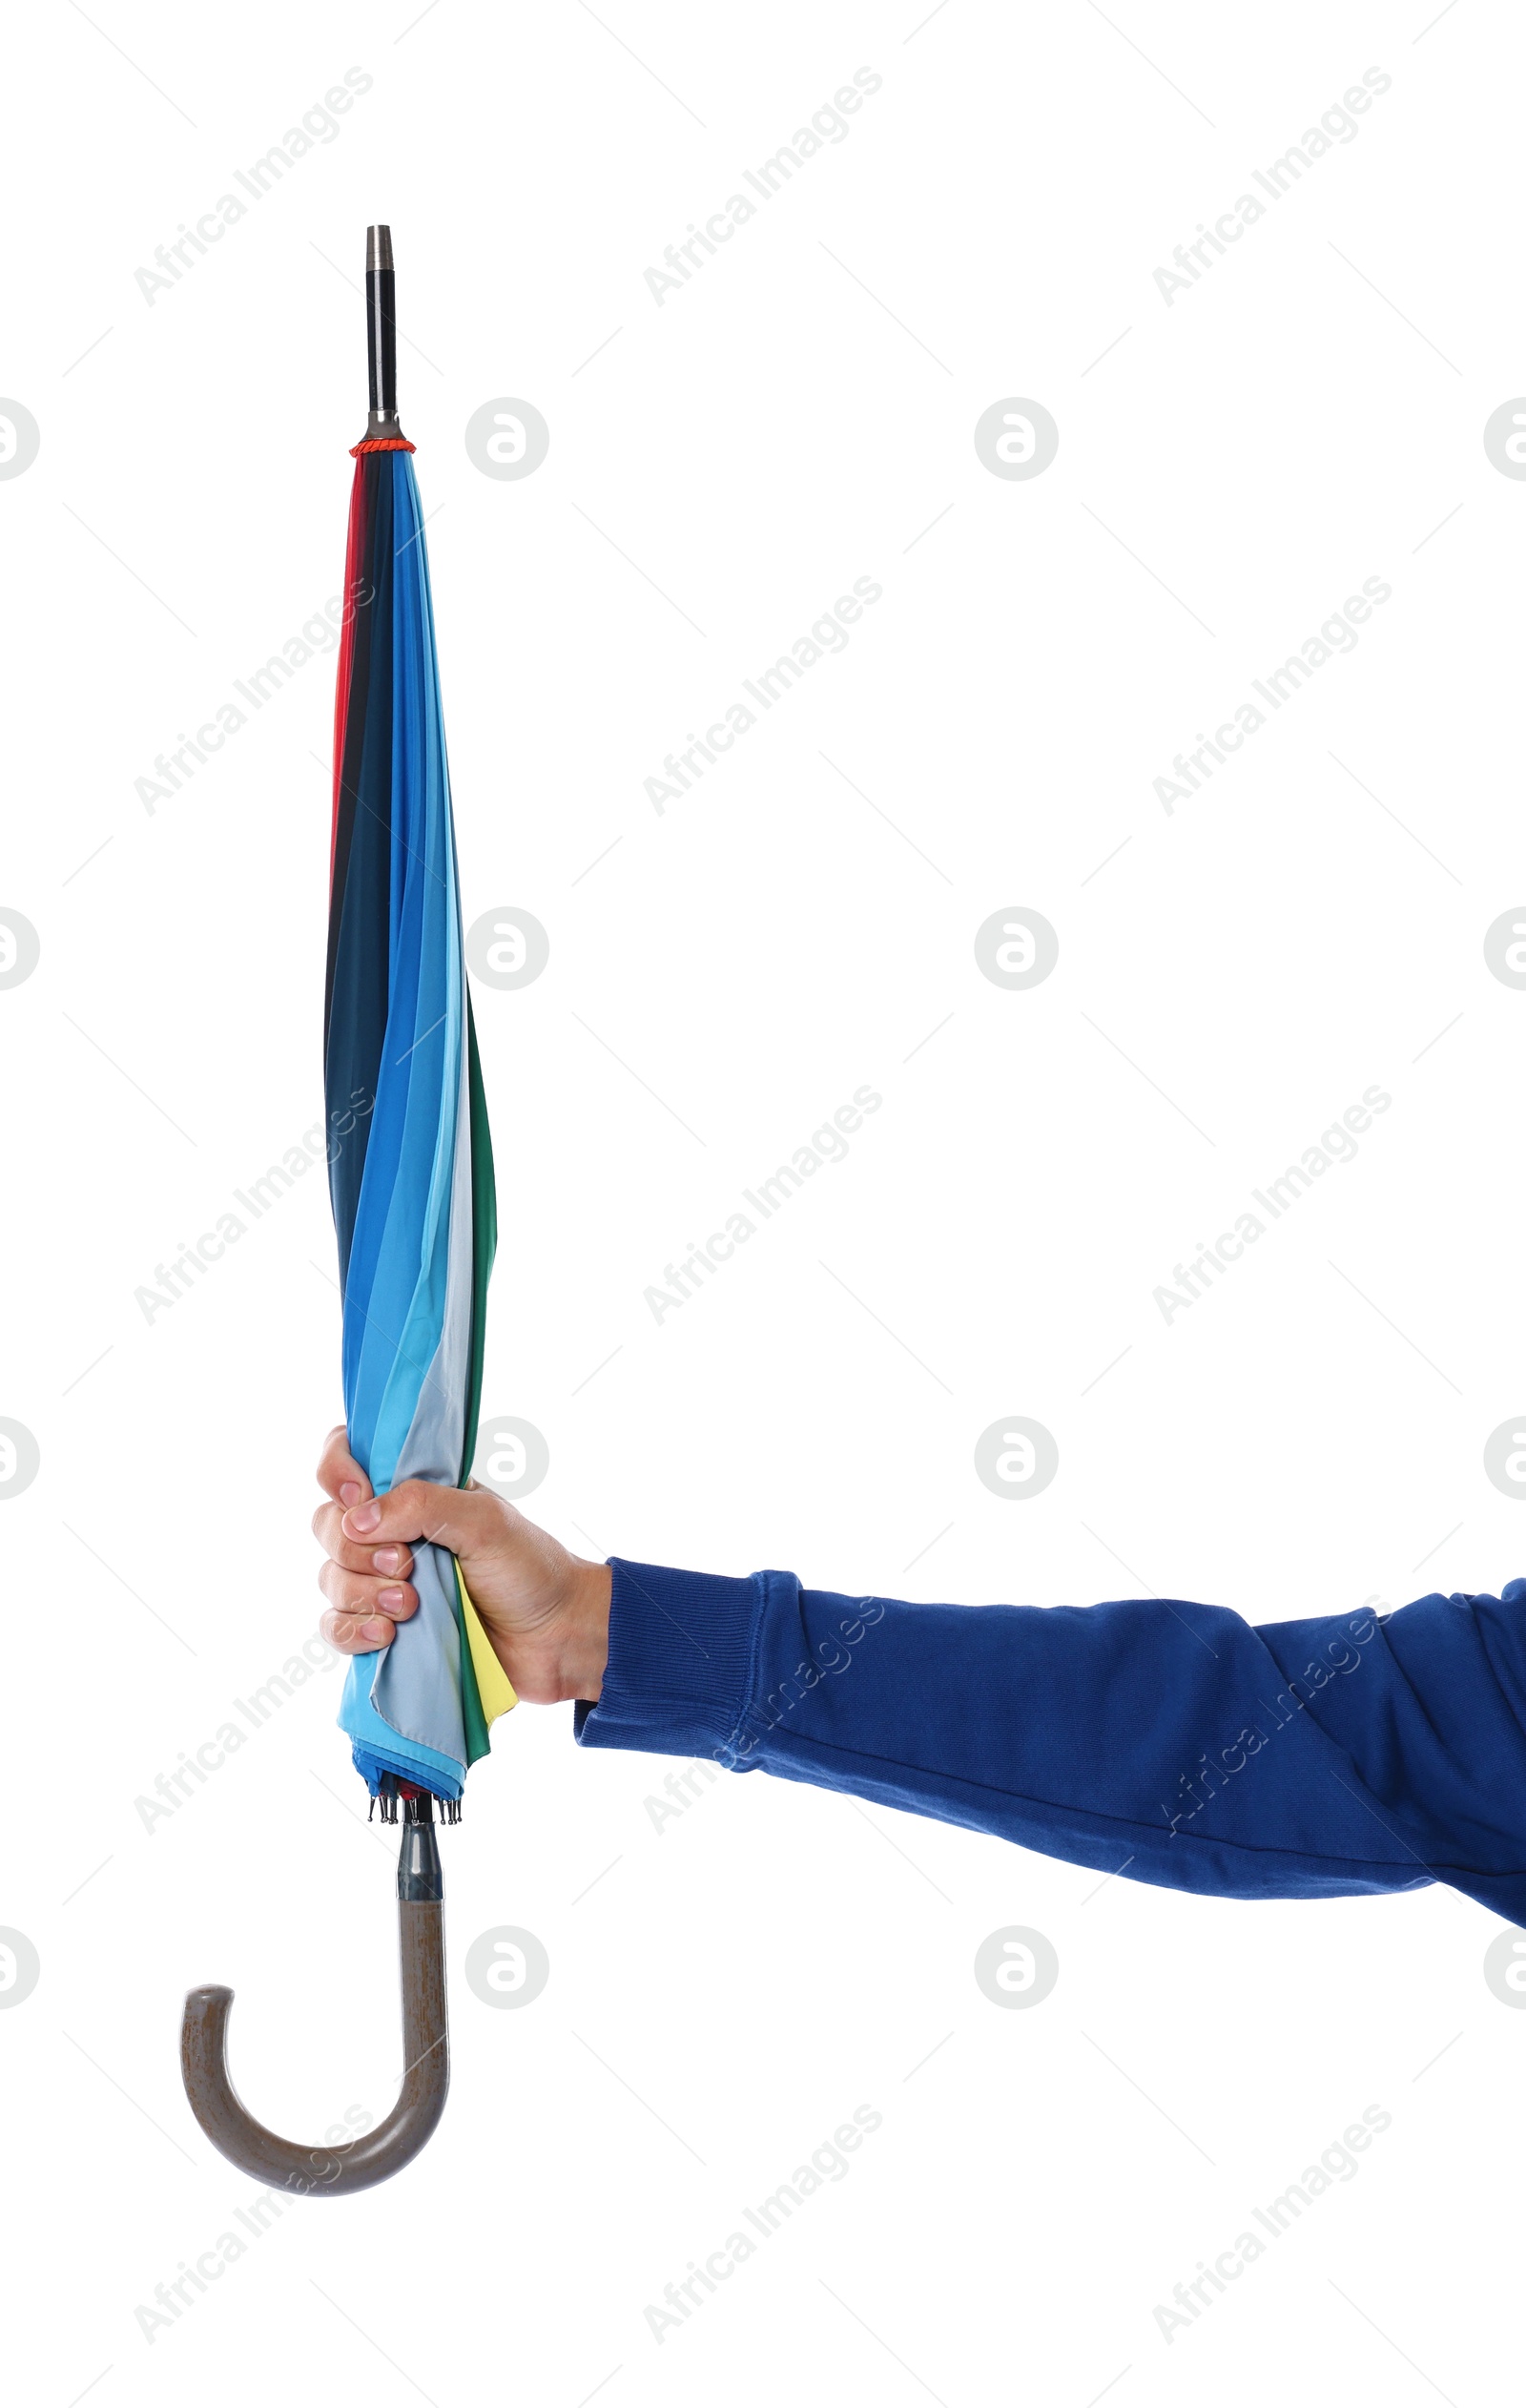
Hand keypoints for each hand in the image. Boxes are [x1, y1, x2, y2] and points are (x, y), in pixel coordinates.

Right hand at [312, 1425, 609, 1703]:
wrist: (555, 1637)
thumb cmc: (529, 1568)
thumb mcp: (485, 1521)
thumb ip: (422, 1505)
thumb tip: (356, 1519)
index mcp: (414, 1491)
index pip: (346, 1457)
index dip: (337, 1472)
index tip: (359, 1497)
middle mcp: (391, 1532)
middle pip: (328, 1524)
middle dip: (358, 1549)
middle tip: (409, 1565)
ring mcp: (383, 1582)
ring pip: (330, 1578)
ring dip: (363, 1593)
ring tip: (411, 1605)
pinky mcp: (382, 1629)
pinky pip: (335, 1627)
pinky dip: (352, 1630)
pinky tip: (387, 1636)